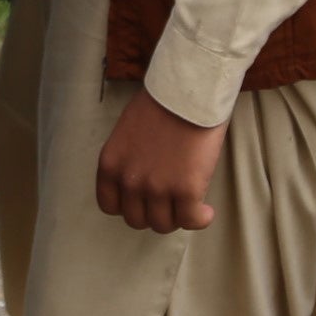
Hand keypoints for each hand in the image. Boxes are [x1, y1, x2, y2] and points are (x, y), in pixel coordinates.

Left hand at [94, 85, 225, 234]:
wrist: (189, 91)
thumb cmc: (162, 102)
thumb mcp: (127, 132)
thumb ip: (128, 159)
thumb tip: (141, 177)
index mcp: (110, 165)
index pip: (109, 205)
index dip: (129, 206)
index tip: (143, 200)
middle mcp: (129, 181)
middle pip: (137, 219)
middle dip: (153, 212)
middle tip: (170, 201)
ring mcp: (157, 188)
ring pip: (163, 224)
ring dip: (177, 217)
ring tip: (189, 204)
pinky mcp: (186, 191)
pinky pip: (190, 221)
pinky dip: (199, 219)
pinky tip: (205, 211)